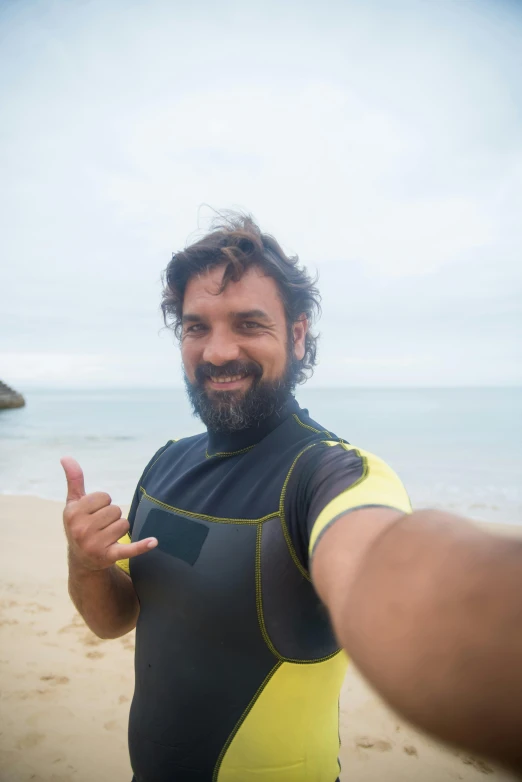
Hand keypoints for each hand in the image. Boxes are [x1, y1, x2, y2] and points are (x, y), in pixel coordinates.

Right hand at [60, 456, 156, 571]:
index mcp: (73, 513)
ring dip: (119, 529)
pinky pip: (128, 549)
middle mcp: (81, 530)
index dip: (102, 503)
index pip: (104, 496)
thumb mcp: (74, 503)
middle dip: (111, 516)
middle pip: (115, 510)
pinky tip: (153, 542)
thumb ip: (74, 480)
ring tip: (106, 536)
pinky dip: (141, 546)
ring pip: (124, 524)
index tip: (93, 513)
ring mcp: (94, 544)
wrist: (82, 560)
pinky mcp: (109, 556)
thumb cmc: (79, 524)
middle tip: (100, 527)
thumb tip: (66, 457)